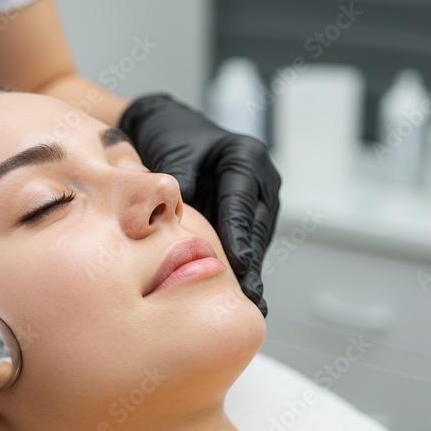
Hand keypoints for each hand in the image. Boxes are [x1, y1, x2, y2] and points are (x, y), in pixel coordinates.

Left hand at [119, 93, 280, 316]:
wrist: (169, 128)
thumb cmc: (170, 138)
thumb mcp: (172, 154)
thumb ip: (180, 183)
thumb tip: (182, 216)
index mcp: (245, 157)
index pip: (241, 203)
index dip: (239, 236)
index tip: (238, 265)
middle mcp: (260, 177)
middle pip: (256, 226)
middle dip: (252, 262)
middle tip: (251, 296)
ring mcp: (259, 196)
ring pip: (256, 238)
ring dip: (251, 269)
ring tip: (252, 302)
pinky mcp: (251, 213)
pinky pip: (248, 240)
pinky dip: (242, 263)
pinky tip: (241, 291)